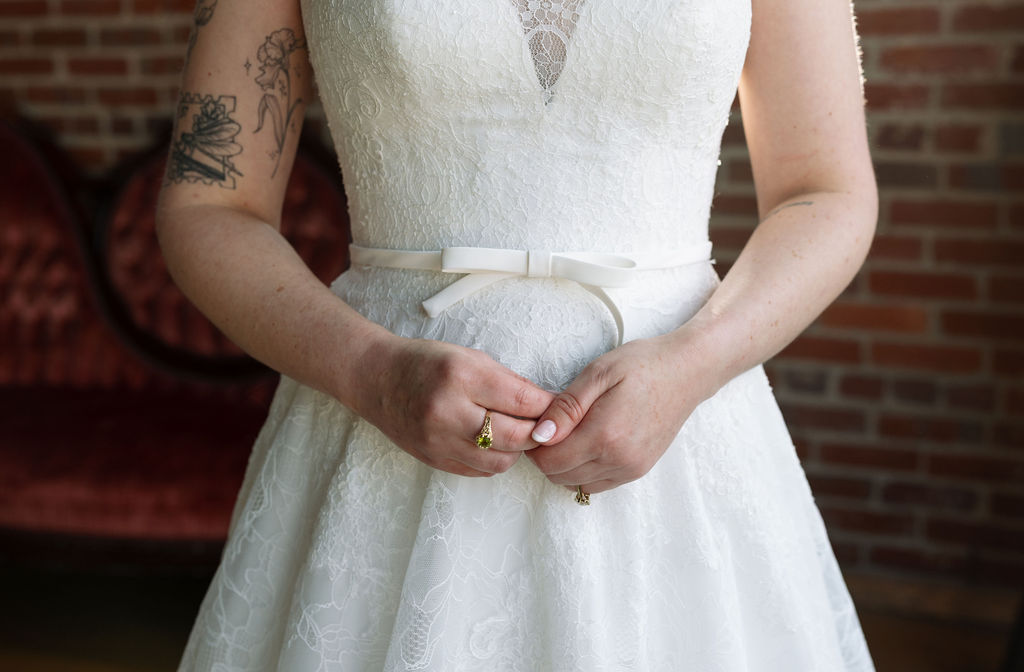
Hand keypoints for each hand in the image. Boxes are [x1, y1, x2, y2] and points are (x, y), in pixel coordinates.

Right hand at [353, 336, 554, 476]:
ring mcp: (438, 440)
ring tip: (517, 433)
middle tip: (546, 425)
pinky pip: (479, 471)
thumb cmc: (426, 362)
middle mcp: (448, 411)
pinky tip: (494, 444)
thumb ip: (509, 381)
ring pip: (500, 461)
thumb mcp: (469, 357)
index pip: (521, 400)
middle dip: (538, 432)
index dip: (548, 406)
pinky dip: (495, 460)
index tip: (560, 407)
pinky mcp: (433, 459)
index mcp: (461, 376)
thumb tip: (548, 404)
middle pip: (515, 437)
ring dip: (517, 450)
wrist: (376, 379)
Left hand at [527, 333, 716, 494]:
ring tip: (571, 432)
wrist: (687, 372)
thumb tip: (539, 436)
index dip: (534, 446)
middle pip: (559, 476)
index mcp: (604, 435)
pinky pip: (597, 484)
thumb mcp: (598, 373)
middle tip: (552, 424)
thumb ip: (566, 407)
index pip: (549, 462)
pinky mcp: (638, 470)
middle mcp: (618, 460)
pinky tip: (588, 443)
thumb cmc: (641, 365)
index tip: (538, 422)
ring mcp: (630, 469)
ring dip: (565, 465)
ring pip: (576, 484)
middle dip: (547, 455)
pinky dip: (584, 470)